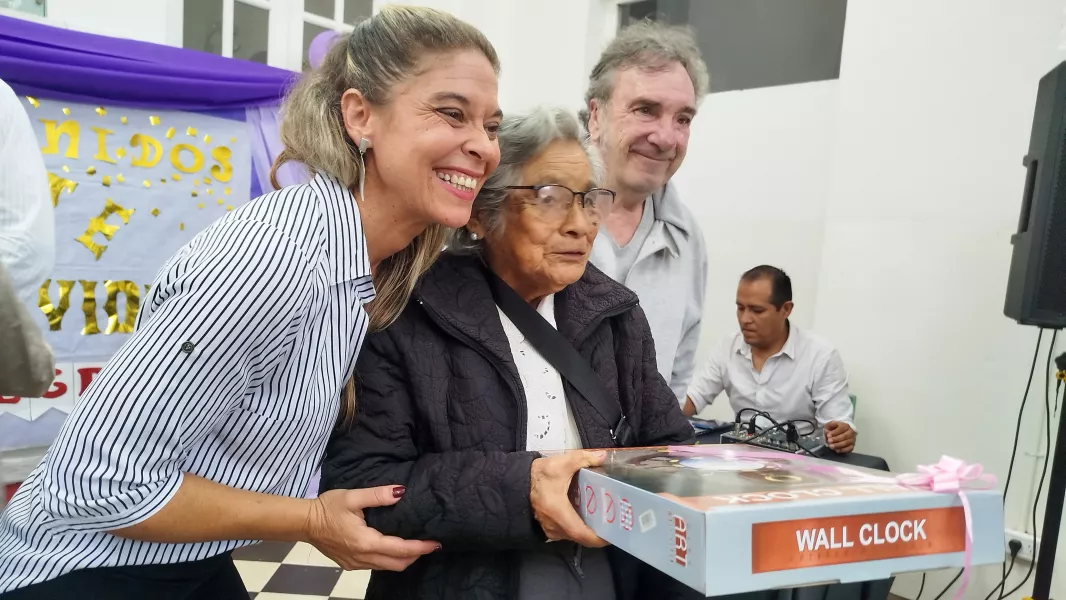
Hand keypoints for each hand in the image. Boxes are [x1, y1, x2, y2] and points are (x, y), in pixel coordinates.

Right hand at [305, 486, 439, 570]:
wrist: (304, 522)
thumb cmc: (327, 507)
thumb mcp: (353, 497)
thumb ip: (378, 495)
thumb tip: (401, 492)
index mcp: (365, 542)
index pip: (400, 549)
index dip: (419, 547)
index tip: (435, 543)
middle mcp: (362, 558)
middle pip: (397, 564)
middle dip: (415, 556)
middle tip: (429, 545)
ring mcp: (355, 564)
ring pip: (387, 567)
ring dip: (403, 559)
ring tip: (416, 546)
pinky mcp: (350, 564)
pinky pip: (376, 566)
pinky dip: (390, 560)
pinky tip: (394, 549)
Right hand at [530, 450, 607, 547]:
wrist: (516, 481)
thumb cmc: (538, 475)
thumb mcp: (561, 463)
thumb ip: (583, 458)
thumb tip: (603, 456)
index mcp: (559, 513)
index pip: (582, 534)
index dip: (599, 538)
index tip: (613, 533)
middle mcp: (555, 527)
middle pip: (581, 536)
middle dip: (597, 532)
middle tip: (613, 522)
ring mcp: (550, 530)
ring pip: (573, 535)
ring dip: (587, 529)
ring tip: (603, 517)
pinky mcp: (547, 528)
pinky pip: (566, 532)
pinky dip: (577, 526)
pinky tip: (586, 515)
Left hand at [824, 421, 855, 453]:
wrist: (841, 432)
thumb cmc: (834, 428)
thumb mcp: (830, 425)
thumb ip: (829, 426)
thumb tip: (828, 431)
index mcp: (846, 425)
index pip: (841, 428)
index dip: (835, 432)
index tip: (828, 435)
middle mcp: (851, 432)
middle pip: (845, 436)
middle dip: (836, 439)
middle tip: (829, 441)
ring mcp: (852, 439)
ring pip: (847, 443)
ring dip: (838, 445)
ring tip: (831, 446)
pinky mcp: (852, 446)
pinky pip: (849, 449)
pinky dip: (843, 450)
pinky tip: (837, 450)